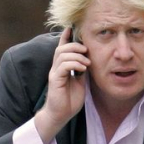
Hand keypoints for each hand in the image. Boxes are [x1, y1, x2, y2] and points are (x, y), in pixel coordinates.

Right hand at [34, 27, 88, 142]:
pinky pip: (63, 66)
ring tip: (87, 62)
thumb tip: (88, 60)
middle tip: (86, 50)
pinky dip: (74, 64)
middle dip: (75, 45)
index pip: (62, 48)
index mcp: (62, 68)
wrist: (60, 115)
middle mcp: (56, 68)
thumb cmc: (69, 101)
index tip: (72, 27)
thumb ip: (82, 71)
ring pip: (62, 54)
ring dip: (77, 55)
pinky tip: (82, 69)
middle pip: (62, 48)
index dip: (66, 37)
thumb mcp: (80, 83)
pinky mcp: (55, 80)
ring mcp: (55, 73)